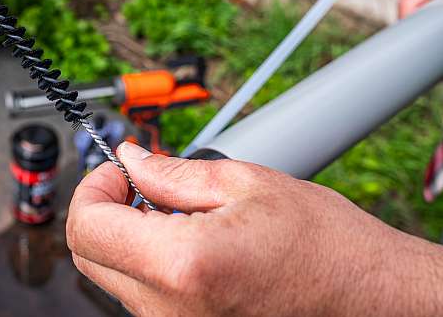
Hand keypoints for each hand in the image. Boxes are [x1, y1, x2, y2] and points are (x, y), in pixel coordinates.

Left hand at [67, 142, 442, 315]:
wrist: (374, 301)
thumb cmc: (327, 246)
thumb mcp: (247, 184)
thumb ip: (172, 172)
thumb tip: (130, 158)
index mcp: (182, 264)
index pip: (86, 227)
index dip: (92, 187)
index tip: (117, 170)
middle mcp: (170, 309)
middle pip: (89, 256)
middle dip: (102, 209)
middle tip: (139, 184)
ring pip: (113, 277)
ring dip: (126, 237)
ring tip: (174, 212)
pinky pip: (143, 297)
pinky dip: (148, 263)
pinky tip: (186, 241)